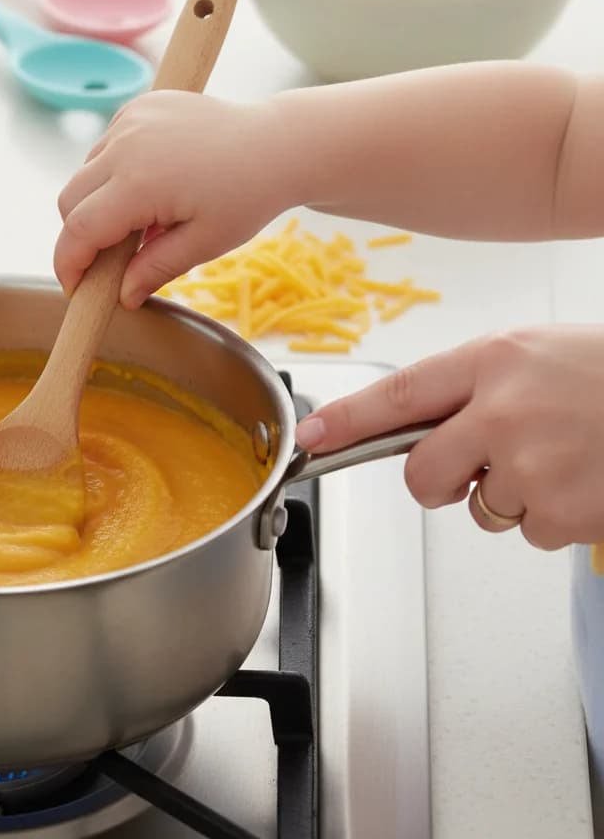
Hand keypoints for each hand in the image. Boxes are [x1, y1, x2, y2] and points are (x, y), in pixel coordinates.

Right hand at [54, 92, 296, 308]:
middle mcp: (126, 145)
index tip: (75, 288)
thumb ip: (155, 270)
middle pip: (70, 200)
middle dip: (79, 235)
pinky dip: (113, 172)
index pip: (79, 230)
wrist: (277, 144)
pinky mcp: (137, 107)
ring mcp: (130, 120)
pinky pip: (105, 147)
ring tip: (140, 222)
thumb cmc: (248, 195)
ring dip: (97, 202)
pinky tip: (149, 185)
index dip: (69, 264)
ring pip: (85, 172)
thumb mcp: (205, 244)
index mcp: (140, 182)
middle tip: (109, 261)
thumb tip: (122, 297)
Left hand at [294, 326, 603, 549]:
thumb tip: (412, 427)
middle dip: (438, 480)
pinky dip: (551, 515)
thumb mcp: (531, 354)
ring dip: (512, 493)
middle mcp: (503, 412)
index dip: (345, 420)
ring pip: (480, 508)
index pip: (397, 395)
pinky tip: (584, 479)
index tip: (309, 437)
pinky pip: (526, 530)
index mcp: (492, 361)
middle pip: (421, 474)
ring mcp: (533, 465)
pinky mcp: (564, 512)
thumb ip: (470, 386)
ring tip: (563, 455)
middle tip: (476, 465)